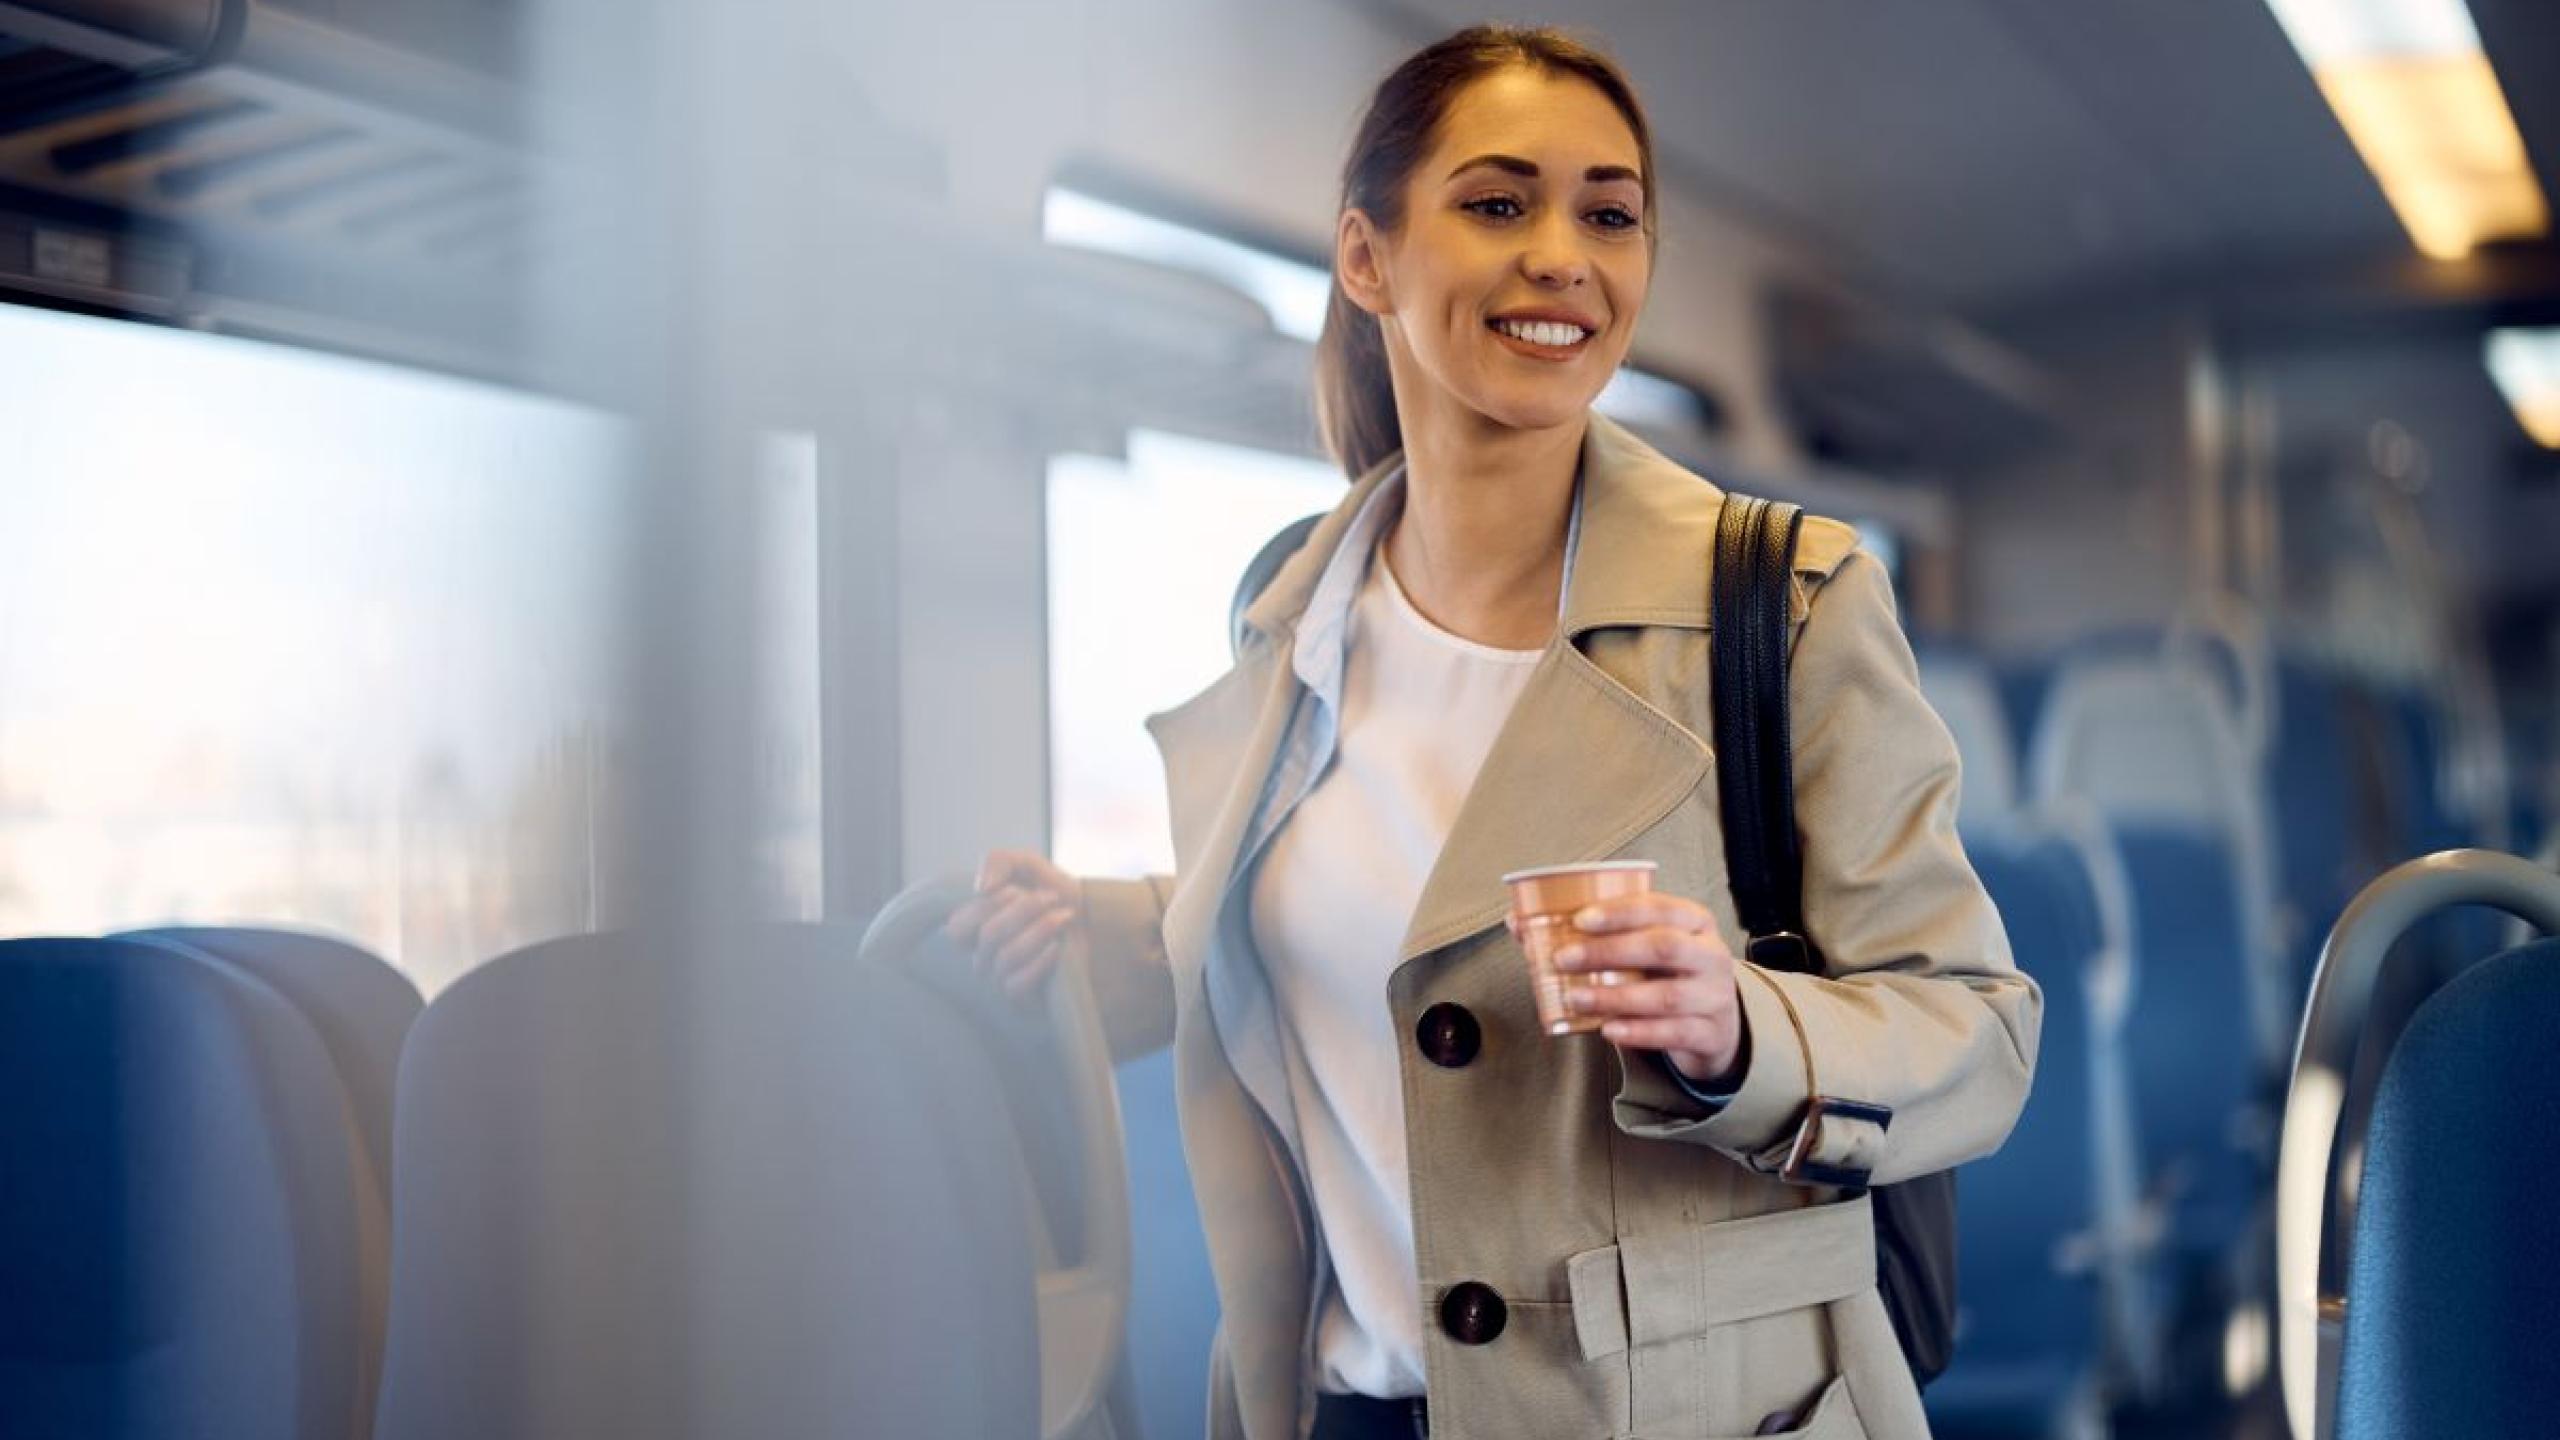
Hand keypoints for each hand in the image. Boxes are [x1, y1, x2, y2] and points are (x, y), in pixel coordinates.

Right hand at [942, 849, 1088, 1001]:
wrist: (1094, 919)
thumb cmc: (1054, 893)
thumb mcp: (1027, 865)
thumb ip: (998, 861)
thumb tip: (981, 887)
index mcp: (975, 929)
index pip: (957, 927)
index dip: (987, 906)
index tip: (1018, 889)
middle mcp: (983, 957)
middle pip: (988, 936)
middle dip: (1024, 910)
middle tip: (1052, 897)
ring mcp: (1001, 980)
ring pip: (1006, 957)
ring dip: (1040, 930)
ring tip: (1065, 916)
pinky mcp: (1022, 999)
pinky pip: (1017, 984)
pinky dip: (1039, 961)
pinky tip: (1059, 947)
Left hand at [1549, 892, 1745, 1086]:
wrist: (1716, 1024)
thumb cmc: (1668, 975)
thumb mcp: (1643, 949)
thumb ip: (1590, 935)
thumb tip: (1519, 922)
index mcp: (1693, 921)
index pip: (1658, 907)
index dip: (1619, 912)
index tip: (1579, 919)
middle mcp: (1710, 955)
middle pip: (1662, 947)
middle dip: (1608, 951)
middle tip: (1563, 959)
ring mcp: (1715, 996)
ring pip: (1667, 995)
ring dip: (1615, 997)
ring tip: (1575, 999)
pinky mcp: (1710, 1034)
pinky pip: (1674, 1033)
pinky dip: (1638, 1033)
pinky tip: (1608, 1030)